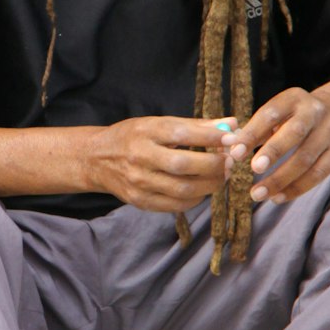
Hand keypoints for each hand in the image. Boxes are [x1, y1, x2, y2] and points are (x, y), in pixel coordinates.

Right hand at [86, 116, 232, 212]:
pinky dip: (196, 199)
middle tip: (230, 162)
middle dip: (214, 165)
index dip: (211, 136)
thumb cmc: (134, 137)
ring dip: (210, 184)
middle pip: (184, 165)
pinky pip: (176, 205)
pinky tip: (202, 188)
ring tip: (221, 176)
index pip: (182, 133)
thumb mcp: (158, 124)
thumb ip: (196, 125)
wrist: (97, 159)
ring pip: (183, 189)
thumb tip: (232, 124)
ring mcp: (139, 182)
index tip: (232, 138)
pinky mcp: (140, 201)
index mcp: (146, 132)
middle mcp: (141, 157)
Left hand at [221, 88, 329, 204]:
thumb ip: (256, 131)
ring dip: (280, 179)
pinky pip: (318, 174)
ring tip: (258, 194)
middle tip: (253, 170)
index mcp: (293, 98)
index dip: (252, 134)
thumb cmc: (293, 118)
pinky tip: (277, 197)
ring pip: (306, 159)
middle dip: (273, 152)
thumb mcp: (277, 115)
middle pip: (295, 133)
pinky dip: (296, 188)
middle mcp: (315, 112)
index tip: (234, 153)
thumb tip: (232, 151)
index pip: (271, 114)